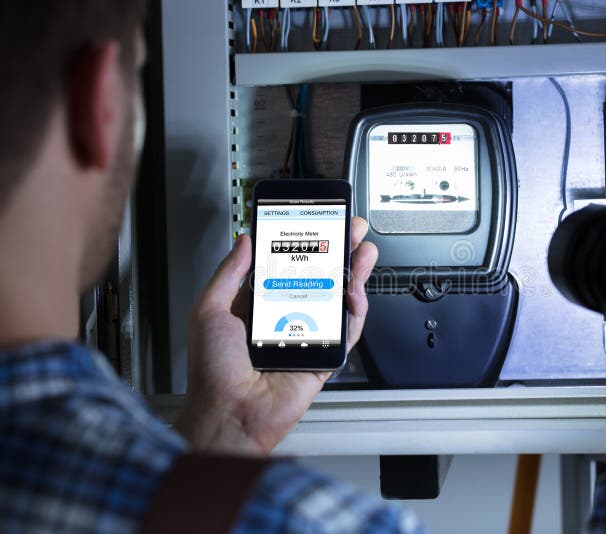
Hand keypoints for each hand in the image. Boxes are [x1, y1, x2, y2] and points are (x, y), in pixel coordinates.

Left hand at [174, 217, 377, 454]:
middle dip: (337, 251)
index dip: (303, 244)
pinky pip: (347, 329)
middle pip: (319, 277)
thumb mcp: (209, 309)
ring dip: (353, 273)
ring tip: (361, 251)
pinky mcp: (325, 356)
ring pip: (338, 299)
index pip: (286, 265)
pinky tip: (354, 289)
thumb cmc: (212, 371)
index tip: (314, 224)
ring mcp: (308, 335)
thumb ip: (229, 273)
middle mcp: (285, 317)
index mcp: (257, 305)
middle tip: (349, 230)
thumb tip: (244, 241)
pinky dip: (355, 308)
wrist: (229, 412)